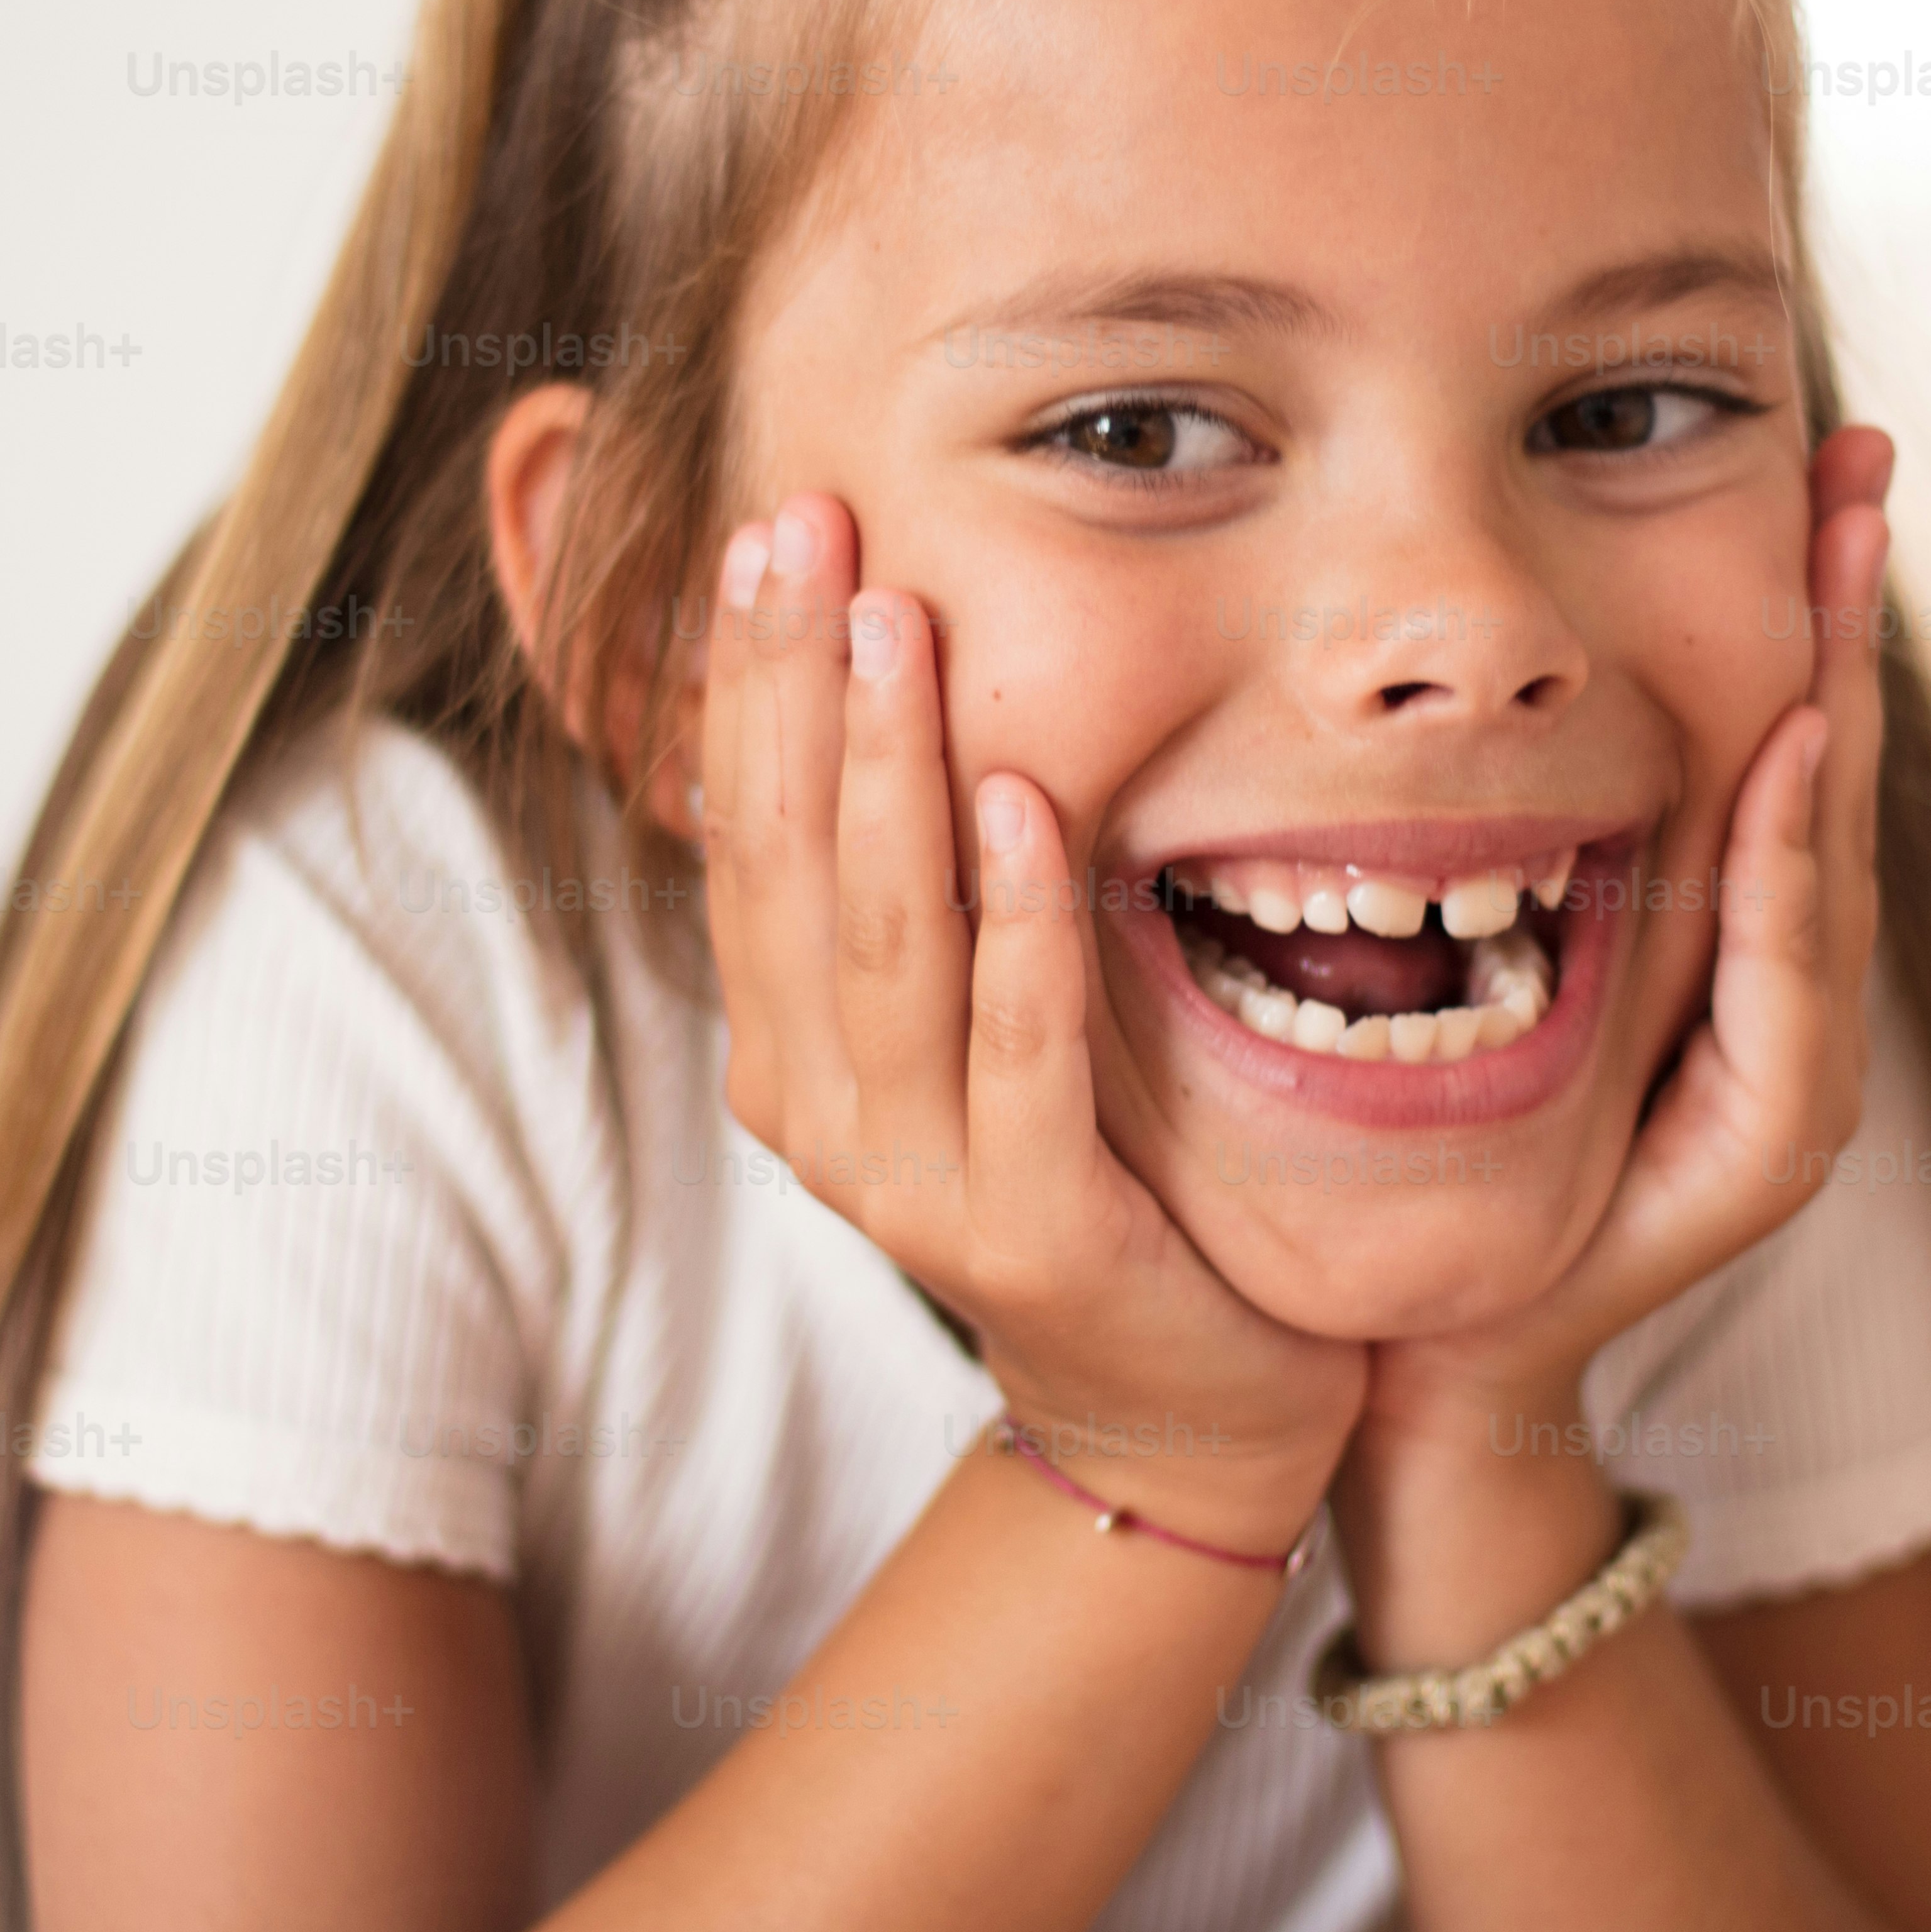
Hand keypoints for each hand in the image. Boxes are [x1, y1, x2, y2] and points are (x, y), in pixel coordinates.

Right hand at [690, 495, 1366, 1550]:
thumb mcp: (978, 1026)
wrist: (1186, 1408)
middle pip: (791, 864)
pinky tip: (1020, 801)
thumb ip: (921, 903)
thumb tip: (883, 694)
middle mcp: (820, 1114)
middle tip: (815, 524)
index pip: (744, 832)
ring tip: (901, 622)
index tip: (777, 526)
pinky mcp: (1031, 1231)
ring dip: (890, 772)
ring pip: (888, 943)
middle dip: (797, 684)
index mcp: (789, 1053)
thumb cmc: (1096, 1179)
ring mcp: (914, 1182)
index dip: (752, 678)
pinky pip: (1021, 1049)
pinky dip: (1016, 923)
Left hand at [1354, 429, 1897, 1477]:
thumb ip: (1507, 865)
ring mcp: (1786, 1076)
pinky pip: (1786, 984)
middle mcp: (1779, 1003)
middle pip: (1821, 779)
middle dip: (1841, 621)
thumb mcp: (1459, 977)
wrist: (1430, 1360)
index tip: (1806, 466)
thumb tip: (1448, 684)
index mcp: (1719, 952)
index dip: (1795, 616)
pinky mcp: (1760, 1149)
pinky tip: (1784, 753)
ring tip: (1835, 572)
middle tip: (1856, 466)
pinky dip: (1786, 867)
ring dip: (1835, 708)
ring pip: (1823, 861)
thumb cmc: (1431, 1176)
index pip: (1768, 748)